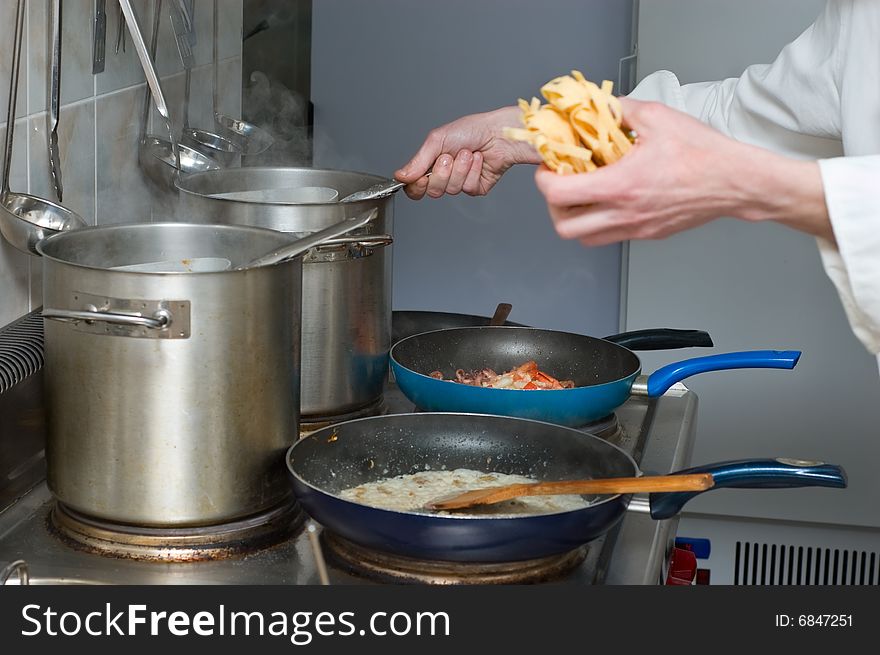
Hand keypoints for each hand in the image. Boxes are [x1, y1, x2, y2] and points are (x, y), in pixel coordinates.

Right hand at [395, 106, 541, 198]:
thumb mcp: (437, 141)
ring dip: (460, 168)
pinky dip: (472, 171)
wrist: (498, 133)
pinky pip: (468, 188)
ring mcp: (461, 183)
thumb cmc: (471, 130)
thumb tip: (400, 176)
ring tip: (468, 154)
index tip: (421, 178)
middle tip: (450, 156)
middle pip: (433, 191)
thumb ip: (418, 161)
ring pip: (451, 190)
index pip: (415, 187)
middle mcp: (445, 176)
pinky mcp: (476, 188)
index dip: (416, 186)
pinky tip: (478, 160)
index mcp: (432, 164)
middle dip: (442, 172)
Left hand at [534, 97, 832, 245]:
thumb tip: (598, 106)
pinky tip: (609, 199)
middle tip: (561, 184)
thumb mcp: (657, 117)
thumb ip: (620, 110)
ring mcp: (635, 228)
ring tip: (582, 194)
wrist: (736, 182)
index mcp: (620, 186)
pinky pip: (610, 236)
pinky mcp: (647, 235)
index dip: (544, 180)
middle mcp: (624, 213)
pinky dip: (598, 222)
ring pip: (585, 238)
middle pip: (564, 227)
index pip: (558, 194)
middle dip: (553, 206)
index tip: (549, 166)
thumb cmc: (701, 151)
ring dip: (574, 219)